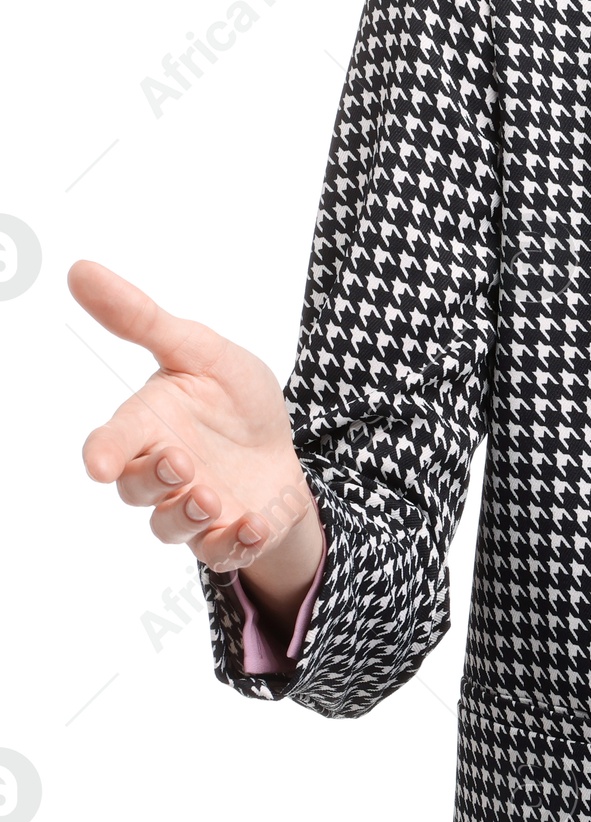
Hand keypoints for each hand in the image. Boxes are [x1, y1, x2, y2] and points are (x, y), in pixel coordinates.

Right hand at [71, 259, 324, 620]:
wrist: (281, 443)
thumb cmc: (230, 395)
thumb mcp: (199, 349)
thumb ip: (141, 318)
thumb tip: (79, 269)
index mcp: (148, 426)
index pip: (111, 443)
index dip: (103, 453)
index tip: (100, 463)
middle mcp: (159, 472)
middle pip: (135, 490)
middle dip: (153, 480)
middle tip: (180, 462)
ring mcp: (190, 507)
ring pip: (169, 526)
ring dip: (188, 515)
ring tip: (215, 497)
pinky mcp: (224, 534)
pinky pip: (219, 552)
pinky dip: (234, 543)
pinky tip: (254, 524)